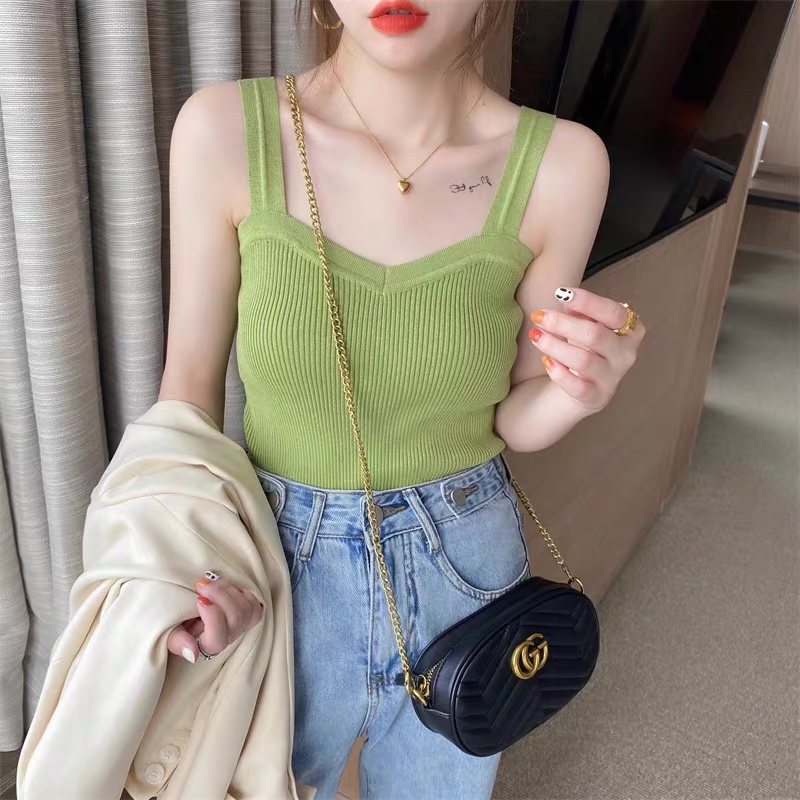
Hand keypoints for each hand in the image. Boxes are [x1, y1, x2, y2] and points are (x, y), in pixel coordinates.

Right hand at [167, 571, 262, 662]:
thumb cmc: (178, 622)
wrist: (188, 611)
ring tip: (213, 582)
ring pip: (246, 609)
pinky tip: (228, 588)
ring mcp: (241, 626)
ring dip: (230, 590)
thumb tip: (193, 654)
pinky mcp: (249, 614)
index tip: (199, 599)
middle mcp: (228, 638)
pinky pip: (255, 606)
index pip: (218, 640)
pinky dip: (244, 593)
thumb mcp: (170, 631)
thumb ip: (178, 641)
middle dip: (220, 596)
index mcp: (208, 646)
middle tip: (202, 584)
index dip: (212, 617)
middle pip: (235, 619)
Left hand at [527, 287, 645, 414]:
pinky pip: (577, 386)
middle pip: (595, 335)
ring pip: (583, 360)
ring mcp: (612, 378)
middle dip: (562, 323)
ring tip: (535, 335)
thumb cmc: (586, 347)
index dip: (587, 301)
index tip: (560, 292)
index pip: (613, 312)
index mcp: (630, 330)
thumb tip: (565, 296)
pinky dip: (559, 373)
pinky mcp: (596, 397)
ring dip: (554, 345)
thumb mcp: (586, 324)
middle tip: (538, 315)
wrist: (583, 388)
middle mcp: (626, 354)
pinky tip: (545, 361)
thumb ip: (580, 310)